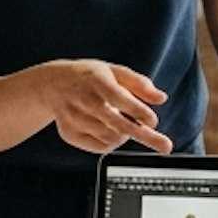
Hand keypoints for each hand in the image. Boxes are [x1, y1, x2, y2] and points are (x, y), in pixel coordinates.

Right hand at [45, 59, 172, 154]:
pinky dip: (112, 143)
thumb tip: (161, 98)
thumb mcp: (114, 71)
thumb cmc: (89, 77)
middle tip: (165, 146)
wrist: (52, 84)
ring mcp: (74, 119)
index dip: (138, 111)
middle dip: (145, 136)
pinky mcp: (69, 133)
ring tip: (126, 125)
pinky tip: (113, 131)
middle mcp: (83, 100)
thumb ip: (139, 83)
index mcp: (96, 80)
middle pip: (117, 124)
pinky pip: (99, 147)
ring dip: (126, 135)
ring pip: (110, 138)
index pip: (119, 99)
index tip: (153, 121)